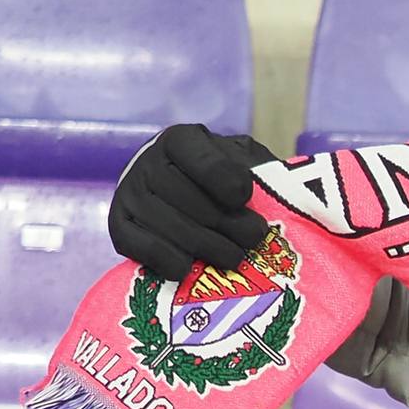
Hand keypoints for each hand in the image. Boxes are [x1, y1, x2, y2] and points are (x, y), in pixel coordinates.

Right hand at [107, 123, 277, 280]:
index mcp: (183, 140)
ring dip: (205, 246)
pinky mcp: (119, 223)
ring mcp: (130, 192)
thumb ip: (263, 171)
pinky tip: (190, 269)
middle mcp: (148, 160)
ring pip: (166, 223)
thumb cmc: (234, 183)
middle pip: (185, 197)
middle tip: (253, 238)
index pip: (201, 159)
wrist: (199, 200)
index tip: (245, 198)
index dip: (226, 182)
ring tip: (234, 258)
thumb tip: (289, 188)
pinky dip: (165, 259)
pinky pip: (135, 244)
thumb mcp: (251, 165)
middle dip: (226, 223)